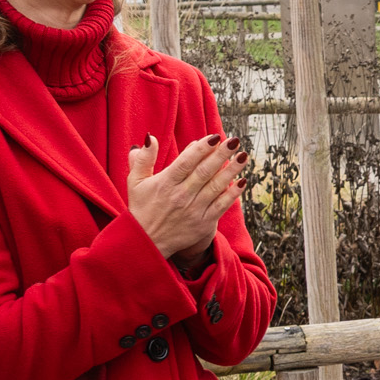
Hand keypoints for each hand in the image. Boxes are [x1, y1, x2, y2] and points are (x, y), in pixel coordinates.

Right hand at [127, 134, 238, 260]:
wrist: (146, 243)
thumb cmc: (141, 209)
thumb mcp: (135, 182)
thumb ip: (142, 159)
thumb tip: (150, 138)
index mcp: (165, 183)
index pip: (186, 161)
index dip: (202, 148)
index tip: (215, 136)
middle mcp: (181, 195)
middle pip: (205, 171)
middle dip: (221, 154)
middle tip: (235, 140)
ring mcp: (194, 210)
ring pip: (216, 186)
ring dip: (231, 170)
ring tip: (243, 156)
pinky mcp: (203, 223)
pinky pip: (221, 206)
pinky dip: (232, 194)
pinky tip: (243, 181)